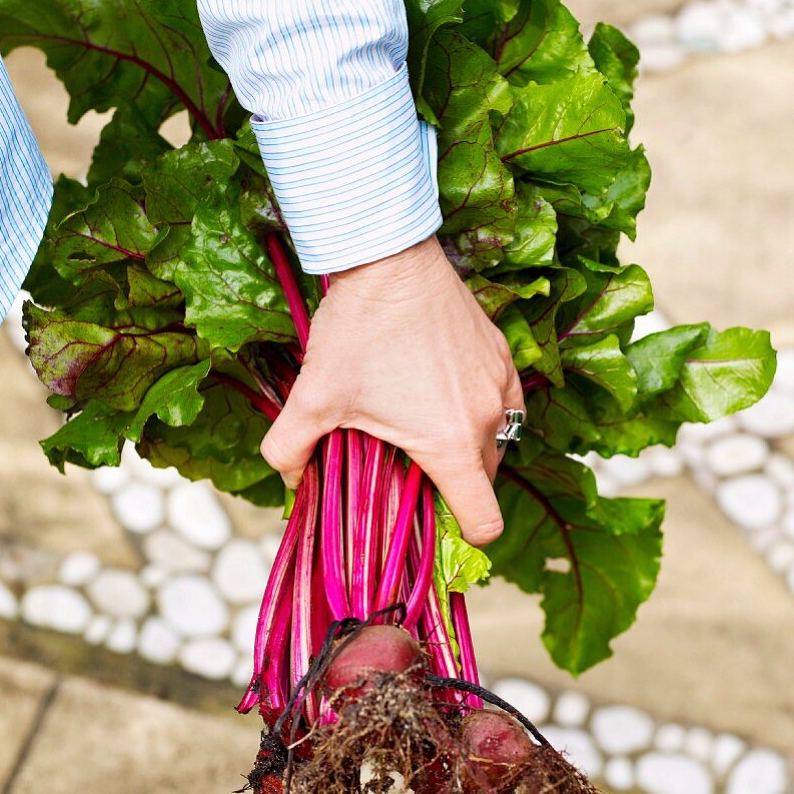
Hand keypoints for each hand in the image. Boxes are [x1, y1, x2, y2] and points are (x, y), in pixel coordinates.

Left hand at [260, 236, 524, 545]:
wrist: (391, 258)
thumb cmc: (357, 331)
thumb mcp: (312, 396)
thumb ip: (289, 451)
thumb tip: (290, 482)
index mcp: (451, 443)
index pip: (485, 522)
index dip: (465, 535)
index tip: (435, 522)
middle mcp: (489, 419)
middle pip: (485, 484)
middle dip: (452, 487)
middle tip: (409, 466)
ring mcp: (501, 385)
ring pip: (496, 442)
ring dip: (467, 449)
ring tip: (423, 427)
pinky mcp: (504, 355)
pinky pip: (504, 404)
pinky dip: (479, 412)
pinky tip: (442, 394)